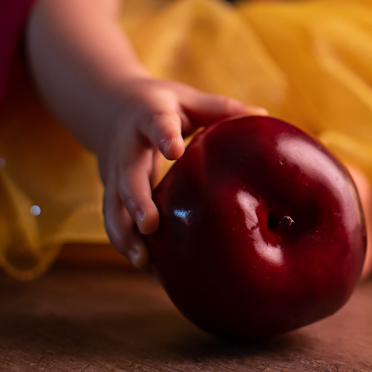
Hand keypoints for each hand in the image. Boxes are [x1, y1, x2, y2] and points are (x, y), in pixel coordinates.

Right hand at [95, 77, 263, 271]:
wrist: (108, 108)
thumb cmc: (163, 106)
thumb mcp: (188, 100)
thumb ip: (221, 110)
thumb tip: (262, 117)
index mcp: (148, 116)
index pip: (157, 123)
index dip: (164, 135)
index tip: (175, 150)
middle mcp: (126, 148)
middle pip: (127, 176)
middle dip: (136, 201)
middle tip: (149, 225)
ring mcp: (115, 175)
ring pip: (113, 208)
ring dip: (126, 235)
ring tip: (144, 262)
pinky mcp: (112, 196)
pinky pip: (117, 223)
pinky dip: (130, 246)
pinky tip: (152, 272)